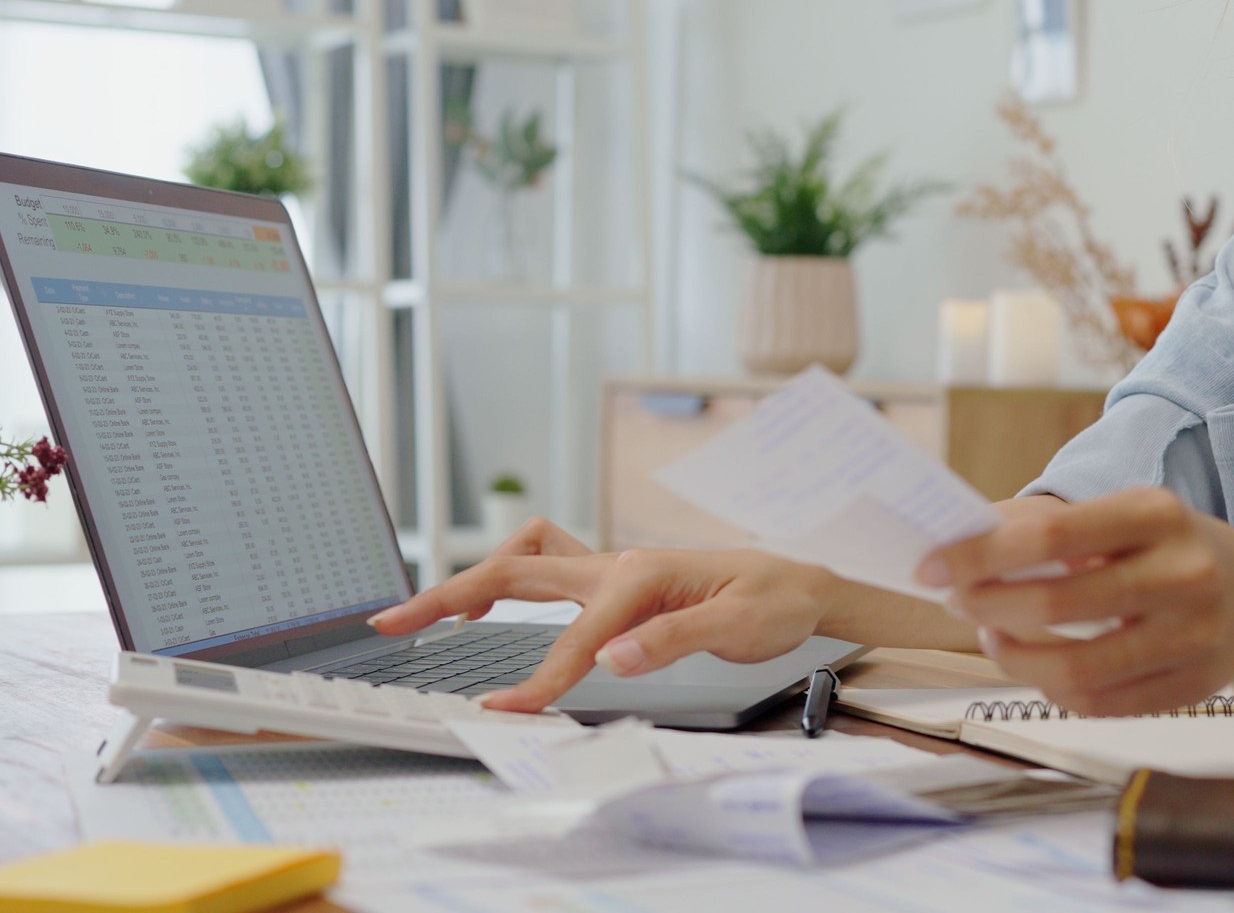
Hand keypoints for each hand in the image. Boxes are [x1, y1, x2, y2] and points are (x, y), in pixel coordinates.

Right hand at [369, 517, 836, 711]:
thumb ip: (676, 638)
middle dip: (451, 595)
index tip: (504, 712)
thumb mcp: (740, 623)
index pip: (577, 637)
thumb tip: (615, 656)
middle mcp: (619, 566)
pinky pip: (551, 572)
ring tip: (432, 612)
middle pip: (518, 572)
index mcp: (644, 575)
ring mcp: (614, 571)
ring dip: (475, 579)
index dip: (539, 679)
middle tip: (393, 621)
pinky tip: (493, 604)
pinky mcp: (617, 583)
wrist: (799, 585)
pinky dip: (511, 579)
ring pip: (528, 561)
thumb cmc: (775, 600)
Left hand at [918, 489, 1233, 715]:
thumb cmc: (1175, 546)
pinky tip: (1038, 663)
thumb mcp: (1125, 513)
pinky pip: (1101, 704)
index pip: (1049, 534)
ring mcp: (1189, 639)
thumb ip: (1048, 525)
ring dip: (1012, 656)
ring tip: (993, 632)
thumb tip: (961, 539)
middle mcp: (1180, 575)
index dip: (978, 554)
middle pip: (1055, 604)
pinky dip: (1053, 688)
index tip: (931, 565)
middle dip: (987, 605)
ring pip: (1074, 669)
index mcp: (1155, 515)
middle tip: (958, 600)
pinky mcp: (1190, 688)